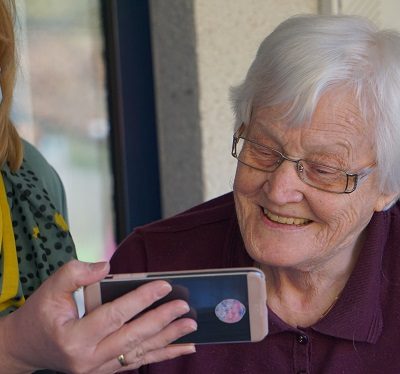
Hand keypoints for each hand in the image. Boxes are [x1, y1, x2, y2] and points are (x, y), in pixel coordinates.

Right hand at [0, 260, 196, 372]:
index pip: (115, 315)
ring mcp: (98, 368)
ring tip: (190, 327)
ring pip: (140, 352)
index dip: (141, 299)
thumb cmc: (39, 315)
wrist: (26, 348)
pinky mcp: (105, 370)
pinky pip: (138, 361)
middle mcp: (88, 359)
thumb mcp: (49, 289)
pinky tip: (181, 348)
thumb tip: (106, 266)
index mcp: (74, 337)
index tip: (164, 285)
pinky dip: (161, 354)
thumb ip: (76, 273)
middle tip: (184, 307)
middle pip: (133, 337)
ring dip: (168, 339)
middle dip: (162, 320)